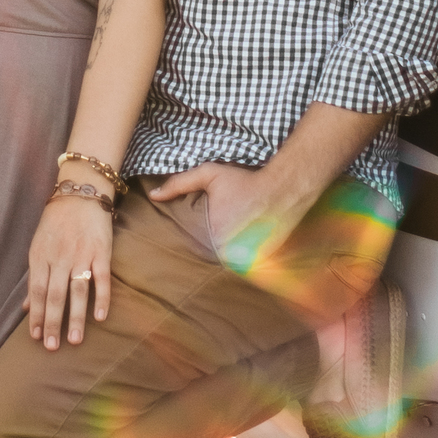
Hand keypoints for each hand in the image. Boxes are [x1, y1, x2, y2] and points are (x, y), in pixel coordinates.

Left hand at [25, 192, 113, 351]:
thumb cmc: (56, 222)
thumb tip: (26, 307)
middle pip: (55, 295)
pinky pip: (102, 279)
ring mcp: (81, 255)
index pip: (37, 291)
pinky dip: (102, 298)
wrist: (81, 193)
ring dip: (75, 318)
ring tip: (74, 341)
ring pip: (77, 291)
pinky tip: (100, 317)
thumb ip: (34, 277)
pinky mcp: (101, 252)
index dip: (37, 315)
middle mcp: (60, 257)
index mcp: (41, 256)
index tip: (36, 337)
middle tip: (52, 347)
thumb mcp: (38, 246)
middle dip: (53, 323)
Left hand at [145, 160, 287, 274]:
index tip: (202, 228)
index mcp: (212, 236)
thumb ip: (179, 183)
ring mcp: (247, 260)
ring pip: (229, 260)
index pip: (195, 245)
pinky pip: (246, 263)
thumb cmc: (245, 181)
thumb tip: (153, 195)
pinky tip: (246, 239)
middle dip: (211, 245)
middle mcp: (229, 253)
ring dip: (228, 252)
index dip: (196, 237)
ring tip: (232, 236)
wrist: (283, 189)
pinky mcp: (263, 261)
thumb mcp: (209, 174)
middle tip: (219, 230)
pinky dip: (245, 255)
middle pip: (211, 254)